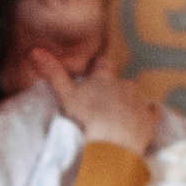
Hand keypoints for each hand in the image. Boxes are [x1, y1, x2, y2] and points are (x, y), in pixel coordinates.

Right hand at [32, 50, 155, 155]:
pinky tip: (144, 119)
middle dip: (113, 90)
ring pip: (134, 97)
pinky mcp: (149, 119)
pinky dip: (147, 114)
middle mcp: (124, 85)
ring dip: (127, 103)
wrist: (113, 142)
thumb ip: (53, 74)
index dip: (104, 56)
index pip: (103, 62)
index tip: (108, 43)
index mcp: (104, 79)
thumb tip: (34, 51)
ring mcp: (139, 102)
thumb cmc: (88, 118)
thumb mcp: (66, 95)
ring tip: (118, 118)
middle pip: (118, 83)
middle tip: (104, 104)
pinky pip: (151, 113)